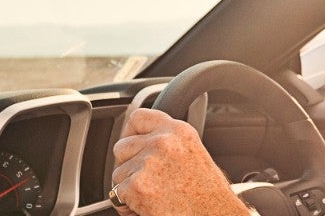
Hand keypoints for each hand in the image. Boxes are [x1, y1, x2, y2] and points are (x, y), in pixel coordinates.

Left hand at [111, 109, 246, 215]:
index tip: (131, 143)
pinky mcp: (137, 186)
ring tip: (152, 197)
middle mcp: (163, 142)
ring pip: (118, 172)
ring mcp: (148, 163)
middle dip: (128, 165)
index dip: (130, 132)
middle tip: (143, 180)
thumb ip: (170, 143)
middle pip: (122, 146)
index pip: (139, 117)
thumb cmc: (208, 195)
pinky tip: (146, 207)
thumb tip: (143, 143)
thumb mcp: (194, 155)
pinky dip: (127, 204)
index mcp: (179, 131)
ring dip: (128, 187)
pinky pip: (116, 193)